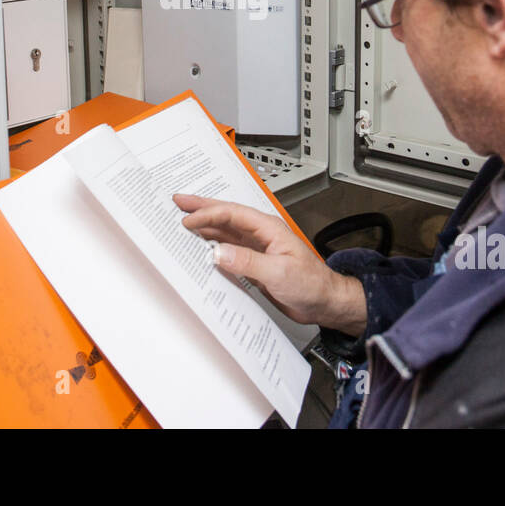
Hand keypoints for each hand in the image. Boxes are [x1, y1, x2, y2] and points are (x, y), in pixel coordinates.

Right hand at [173, 193, 367, 336]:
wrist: (325, 303)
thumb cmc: (312, 285)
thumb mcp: (279, 273)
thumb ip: (248, 262)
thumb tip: (219, 252)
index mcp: (269, 229)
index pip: (233, 214)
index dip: (209, 214)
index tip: (188, 220)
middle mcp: (262, 235)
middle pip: (227, 216)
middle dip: (202, 208)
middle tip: (179, 202)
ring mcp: (258, 249)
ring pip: (226, 232)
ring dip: (205, 227)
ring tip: (184, 222)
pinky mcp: (255, 264)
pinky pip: (229, 251)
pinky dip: (213, 247)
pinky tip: (202, 248)